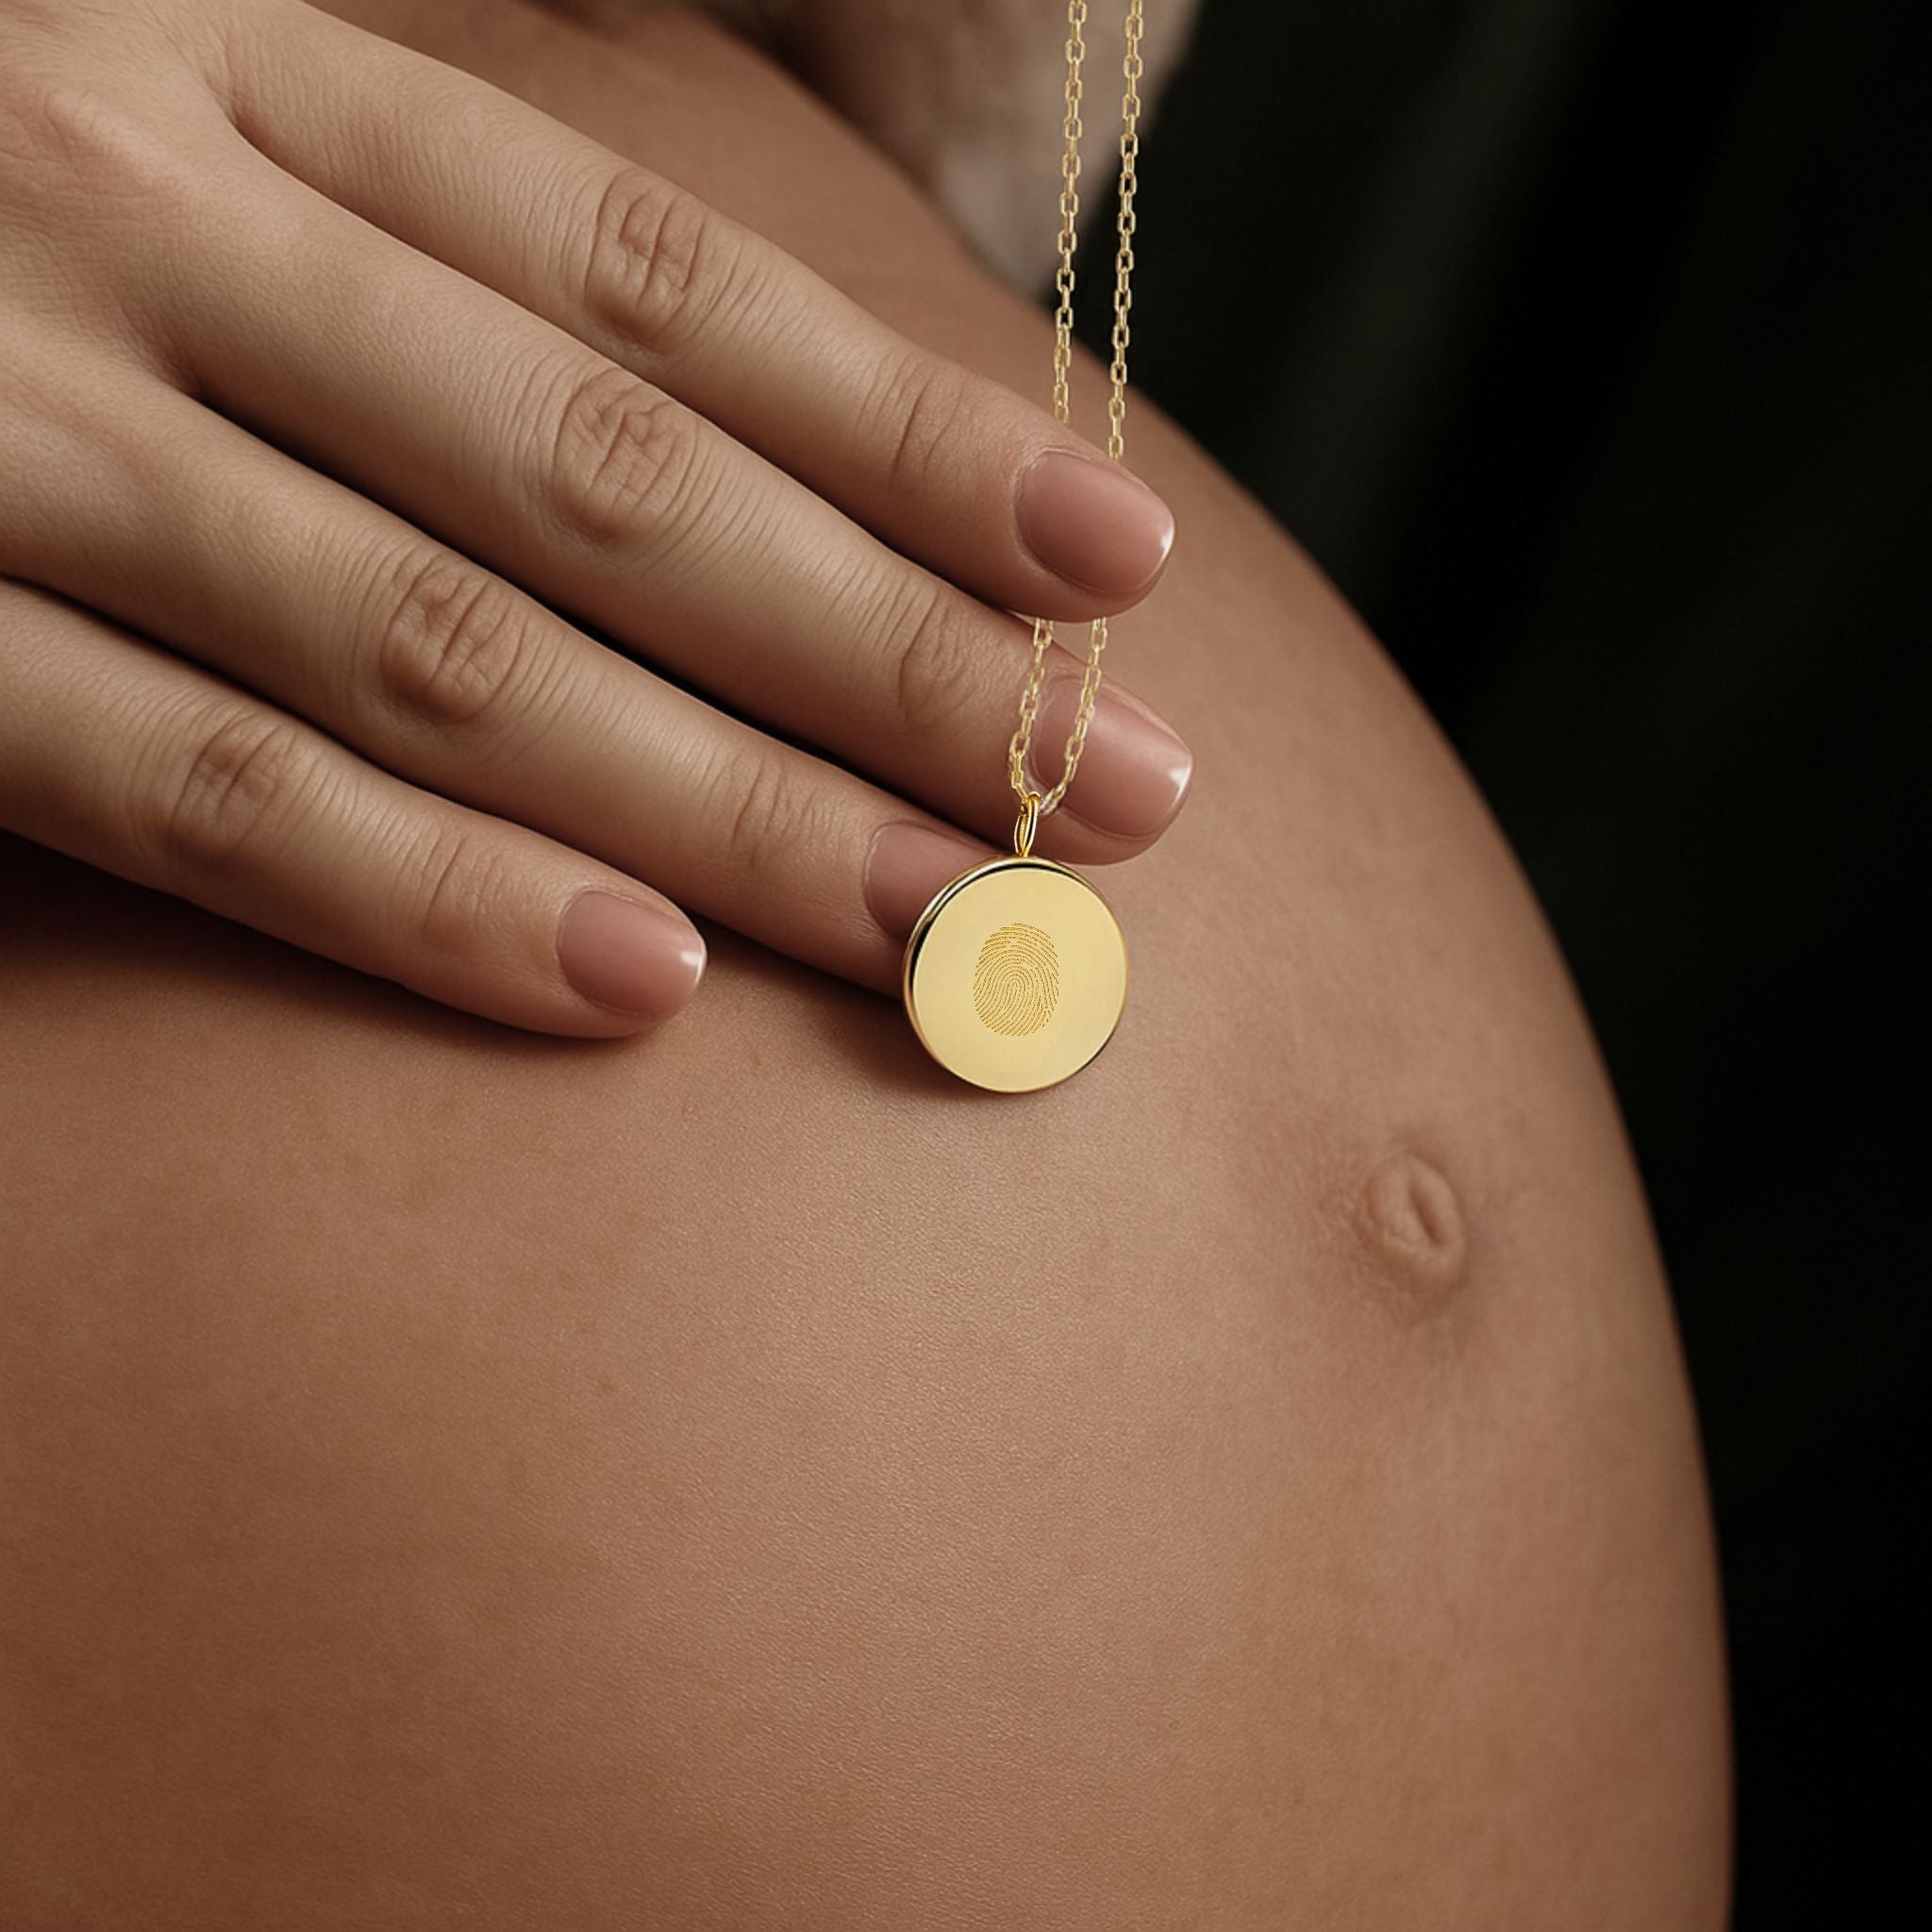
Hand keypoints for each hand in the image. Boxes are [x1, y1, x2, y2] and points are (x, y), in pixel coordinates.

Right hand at [0, 0, 1189, 1035]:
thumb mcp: (194, 115)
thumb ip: (445, 228)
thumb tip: (741, 407)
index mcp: (252, 79)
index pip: (661, 287)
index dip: (908, 431)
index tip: (1113, 566)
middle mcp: (144, 227)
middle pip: (607, 481)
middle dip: (883, 656)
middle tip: (1114, 801)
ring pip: (435, 649)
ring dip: (714, 809)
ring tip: (935, 928)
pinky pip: (181, 793)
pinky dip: (412, 895)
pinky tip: (625, 987)